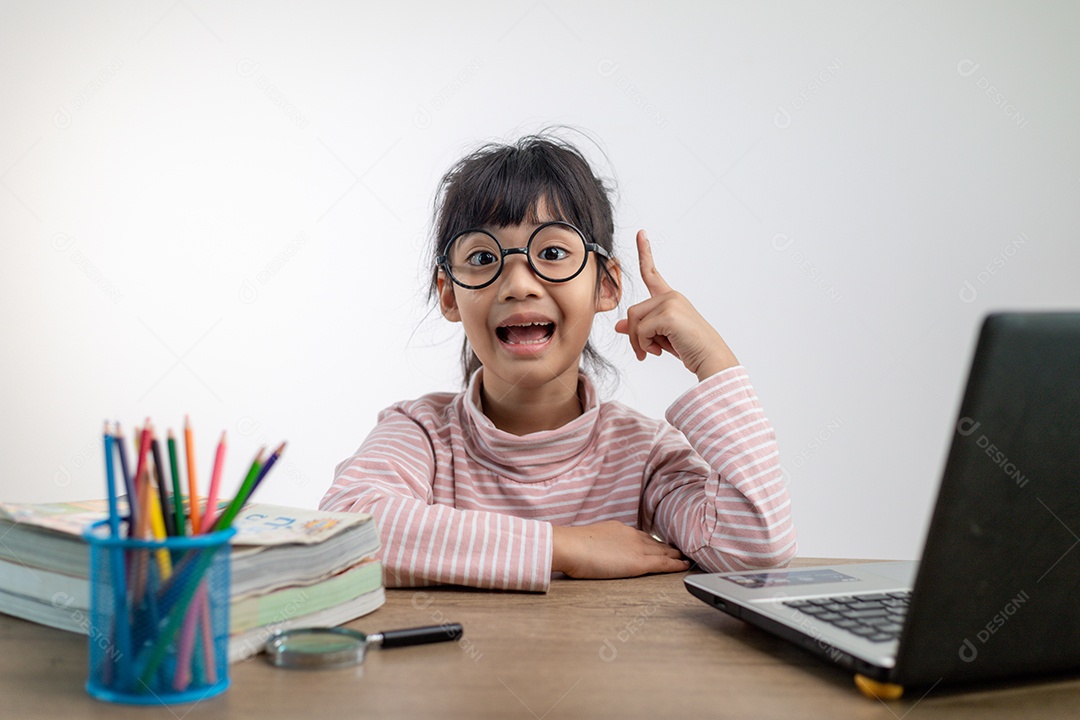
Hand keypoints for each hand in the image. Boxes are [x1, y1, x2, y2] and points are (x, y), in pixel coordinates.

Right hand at [551, 520, 690, 578]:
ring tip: (685, 558)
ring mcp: (637, 548)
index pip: (641, 536)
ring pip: (663, 552)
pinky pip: (663, 564)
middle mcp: (632, 535)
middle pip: (655, 543)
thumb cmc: (571, 546)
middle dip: (668, 547)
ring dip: (675, 555)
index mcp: (619, 529)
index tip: (661, 546)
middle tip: (681, 551)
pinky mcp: (639, 563)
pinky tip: (683, 565)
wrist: (570, 546)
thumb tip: (595, 552)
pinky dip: (675, 565)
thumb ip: (599, 545)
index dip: (653, 542)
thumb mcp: (589, 541)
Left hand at [615, 230, 738, 381]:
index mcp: (670, 298)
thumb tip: (619, 326)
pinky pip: (641, 330)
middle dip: (635, 335)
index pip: (652, 272)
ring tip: (653, 352)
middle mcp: (670, 296)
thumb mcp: (661, 337)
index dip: (644, 253)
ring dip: (639, 342)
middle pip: (633, 311)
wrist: (710, 358)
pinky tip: (659, 351)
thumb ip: (641, 328)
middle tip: (644, 353)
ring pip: (634, 320)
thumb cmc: (690, 348)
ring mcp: (670, 303)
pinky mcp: (669, 314)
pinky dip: (645, 345)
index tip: (641, 234)